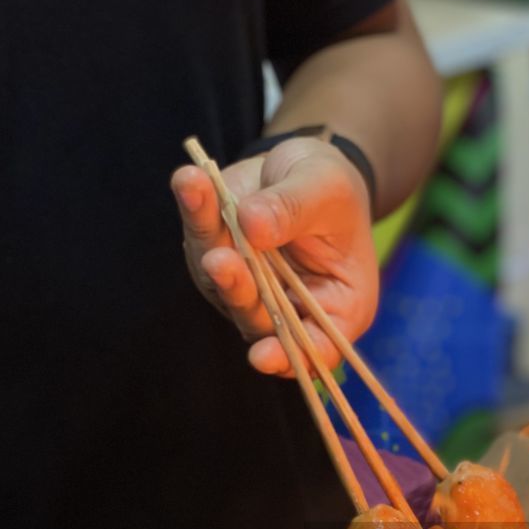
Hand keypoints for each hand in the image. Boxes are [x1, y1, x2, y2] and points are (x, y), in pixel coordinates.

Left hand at [171, 137, 377, 374]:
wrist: (303, 169)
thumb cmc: (331, 188)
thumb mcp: (327, 188)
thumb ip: (294, 208)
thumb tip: (251, 225)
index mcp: (338, 307)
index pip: (317, 349)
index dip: (290, 359)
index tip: (262, 356)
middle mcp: (289, 309)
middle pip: (259, 319)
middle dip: (238, 291)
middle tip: (220, 261)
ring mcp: (248, 288)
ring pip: (221, 282)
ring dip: (208, 245)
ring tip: (198, 193)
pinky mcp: (217, 260)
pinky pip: (202, 240)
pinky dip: (194, 211)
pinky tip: (190, 181)